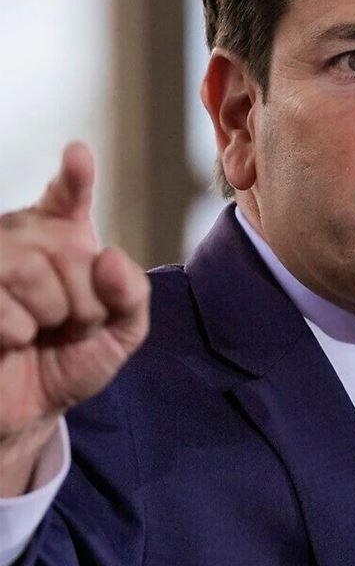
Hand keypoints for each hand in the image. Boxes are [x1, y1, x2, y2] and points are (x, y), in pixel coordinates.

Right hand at [0, 143, 149, 494]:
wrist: (28, 410)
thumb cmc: (68, 362)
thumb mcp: (120, 333)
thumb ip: (131, 296)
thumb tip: (112, 257)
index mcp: (60, 241)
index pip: (67, 199)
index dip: (74, 178)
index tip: (78, 155)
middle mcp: (19, 242)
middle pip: (69, 248)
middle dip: (85, 300)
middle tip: (69, 326)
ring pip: (31, 271)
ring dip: (51, 316)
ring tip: (40, 333)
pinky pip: (4, 305)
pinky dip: (18, 332)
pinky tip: (11, 342)